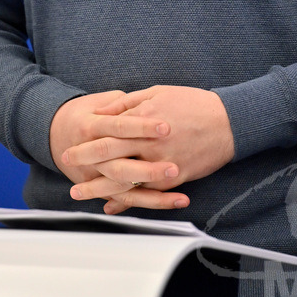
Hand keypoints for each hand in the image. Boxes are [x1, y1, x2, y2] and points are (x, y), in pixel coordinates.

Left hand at [62, 86, 234, 212]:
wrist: (228, 121)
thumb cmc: (192, 103)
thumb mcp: (158, 92)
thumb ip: (128, 103)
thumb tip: (104, 111)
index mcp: (143, 118)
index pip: (107, 133)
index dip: (86, 144)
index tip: (70, 150)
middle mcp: (149, 142)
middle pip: (110, 156)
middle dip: (85, 164)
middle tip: (68, 172)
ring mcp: (161, 162)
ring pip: (124, 179)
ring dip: (99, 188)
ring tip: (81, 193)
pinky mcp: (175, 177)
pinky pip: (147, 193)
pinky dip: (128, 201)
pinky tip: (112, 204)